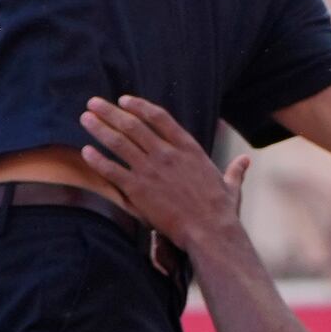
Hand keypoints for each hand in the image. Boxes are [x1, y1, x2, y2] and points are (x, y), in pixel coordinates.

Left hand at [78, 96, 244, 250]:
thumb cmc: (222, 211)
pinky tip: (85, 151)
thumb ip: (235, 170)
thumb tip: (245, 161)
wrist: (210, 231)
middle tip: (93, 102)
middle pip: (133, 125)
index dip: (139, 106)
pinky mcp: (138, 190)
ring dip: (99, 128)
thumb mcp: (231, 186)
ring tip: (85, 118)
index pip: (159, 117)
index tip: (124, 100)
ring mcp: (151, 171)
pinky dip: (97, 160)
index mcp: (188, 148)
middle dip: (110, 112)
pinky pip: (112, 171)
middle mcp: (167, 154)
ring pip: (119, 142)